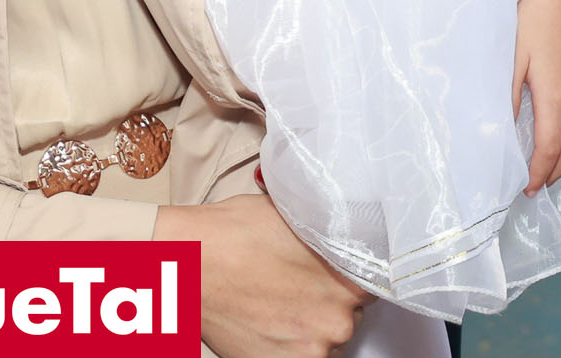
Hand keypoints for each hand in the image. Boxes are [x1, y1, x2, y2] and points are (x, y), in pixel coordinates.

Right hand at [155, 194, 366, 357]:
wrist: (188, 264)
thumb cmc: (230, 234)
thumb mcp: (291, 217)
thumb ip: (326, 234)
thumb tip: (342, 235)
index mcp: (348, 277)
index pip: (372, 283)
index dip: (348, 276)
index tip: (331, 274)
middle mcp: (339, 318)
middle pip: (347, 313)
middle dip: (326, 301)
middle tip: (293, 284)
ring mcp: (314, 349)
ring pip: (325, 338)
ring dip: (308, 326)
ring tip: (274, 303)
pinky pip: (302, 356)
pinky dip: (288, 344)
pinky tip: (267, 322)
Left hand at [512, 0, 560, 195]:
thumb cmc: (531, 19)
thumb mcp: (510, 58)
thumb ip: (509, 97)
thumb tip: (502, 132)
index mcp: (556, 98)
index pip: (549, 150)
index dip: (538, 174)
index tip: (526, 189)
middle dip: (554, 173)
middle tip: (536, 186)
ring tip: (551, 168)